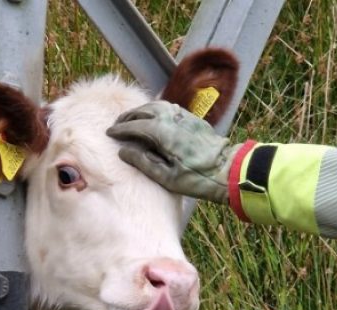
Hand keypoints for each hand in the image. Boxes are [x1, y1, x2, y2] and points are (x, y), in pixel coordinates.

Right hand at [106, 101, 239, 202]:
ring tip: (132, 118)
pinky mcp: (192, 118)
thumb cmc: (196, 178)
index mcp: (161, 132)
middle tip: (117, 124)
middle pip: (143, 111)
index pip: (133, 126)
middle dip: (128, 117)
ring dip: (141, 110)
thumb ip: (142, 161)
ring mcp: (183, 116)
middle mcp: (171, 118)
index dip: (119, 129)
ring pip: (156, 105)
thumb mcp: (165, 177)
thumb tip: (123, 151)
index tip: (109, 133)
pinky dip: (156, 109)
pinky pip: (169, 108)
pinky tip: (154, 116)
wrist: (228, 169)